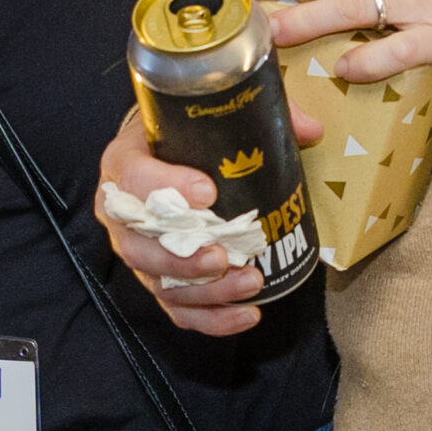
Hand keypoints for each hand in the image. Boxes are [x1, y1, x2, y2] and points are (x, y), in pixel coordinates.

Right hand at [91, 103, 318, 338]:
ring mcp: (137, 250)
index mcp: (124, 162)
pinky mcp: (156, 278)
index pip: (133, 176)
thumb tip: (310, 130)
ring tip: (250, 282)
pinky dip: (210, 317)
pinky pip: (176, 307)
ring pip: (158, 282)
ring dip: (205, 290)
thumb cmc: (178, 133)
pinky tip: (246, 314)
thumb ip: (253, 113)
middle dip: (182, 257)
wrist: (158, 151)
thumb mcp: (204, 113)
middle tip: (223, 255)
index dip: (166, 186)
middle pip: (137, 245)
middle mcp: (121, 212)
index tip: (208, 191)